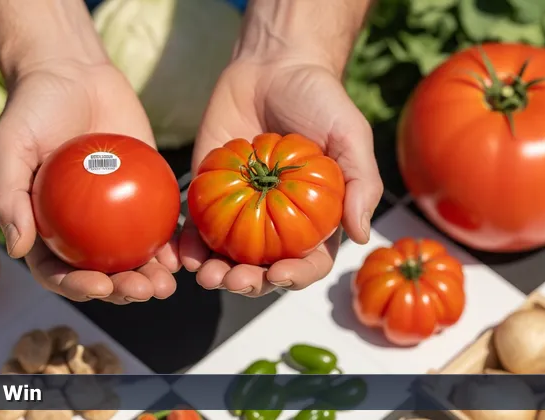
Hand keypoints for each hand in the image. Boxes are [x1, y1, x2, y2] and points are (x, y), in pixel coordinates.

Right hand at [0, 62, 179, 303]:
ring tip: (166, 285)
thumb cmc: (33, 108)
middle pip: (100, 273)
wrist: (72, 72)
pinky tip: (180, 253)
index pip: (58, 270)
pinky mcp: (142, 194)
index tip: (100, 287)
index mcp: (43, 227)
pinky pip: (157, 224)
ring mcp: (113, 215)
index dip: (77, 287)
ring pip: (132, 258)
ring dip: (149, 278)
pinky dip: (168, 243)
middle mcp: (78, 229)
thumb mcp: (9, 146)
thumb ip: (8, 195)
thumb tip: (16, 248)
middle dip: (122, 291)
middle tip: (143, 291)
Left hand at [180, 58, 383, 296]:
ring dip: (216, 273)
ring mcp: (241, 211)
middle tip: (233, 279)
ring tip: (205, 275)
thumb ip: (362, 182)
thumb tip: (360, 235)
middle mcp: (277, 222)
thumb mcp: (351, 134)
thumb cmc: (319, 100)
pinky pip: (197, 227)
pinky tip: (182, 254)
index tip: (279, 274)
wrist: (273, 66)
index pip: (309, 262)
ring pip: (227, 256)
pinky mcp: (209, 193)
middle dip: (248, 283)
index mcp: (314, 218)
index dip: (296, 277)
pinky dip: (188, 246)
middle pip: (263, 269)